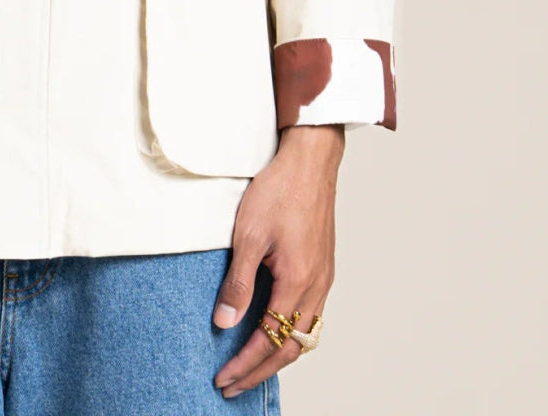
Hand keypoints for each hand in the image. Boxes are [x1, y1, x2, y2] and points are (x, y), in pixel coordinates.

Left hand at [211, 123, 342, 396]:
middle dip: (260, 371)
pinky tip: (274, 332)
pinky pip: (311, 316)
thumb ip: (238, 283)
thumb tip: (224, 323)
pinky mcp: (323, 267)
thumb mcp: (248, 235)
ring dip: (277, 356)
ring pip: (305, 336)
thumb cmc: (279, 190)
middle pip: (291, 348)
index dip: (245, 364)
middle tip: (232, 386)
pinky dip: (291, 335)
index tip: (223, 379)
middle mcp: (317, 287)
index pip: (269, 339)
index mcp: (299, 282)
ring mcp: (324, 278)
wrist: (310, 160)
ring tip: (250, 367)